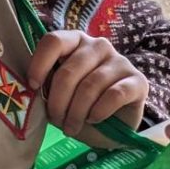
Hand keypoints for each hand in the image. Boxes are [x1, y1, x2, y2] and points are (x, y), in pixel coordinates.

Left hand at [26, 31, 148, 136]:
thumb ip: (47, 84)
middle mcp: (98, 45)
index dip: (40, 63)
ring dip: (76, 112)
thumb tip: (31, 87)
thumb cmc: (80, 106)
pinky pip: (114, 94)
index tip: (34, 86)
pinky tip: (93, 119)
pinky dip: (99, 111)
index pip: (54, 41)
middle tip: (56, 120)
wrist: (113, 127)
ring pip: (90, 85)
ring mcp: (120, 61)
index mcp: (75, 41)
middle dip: (58, 101)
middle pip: (69, 70)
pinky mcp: (138, 81)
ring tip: (71, 127)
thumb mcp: (58, 95)